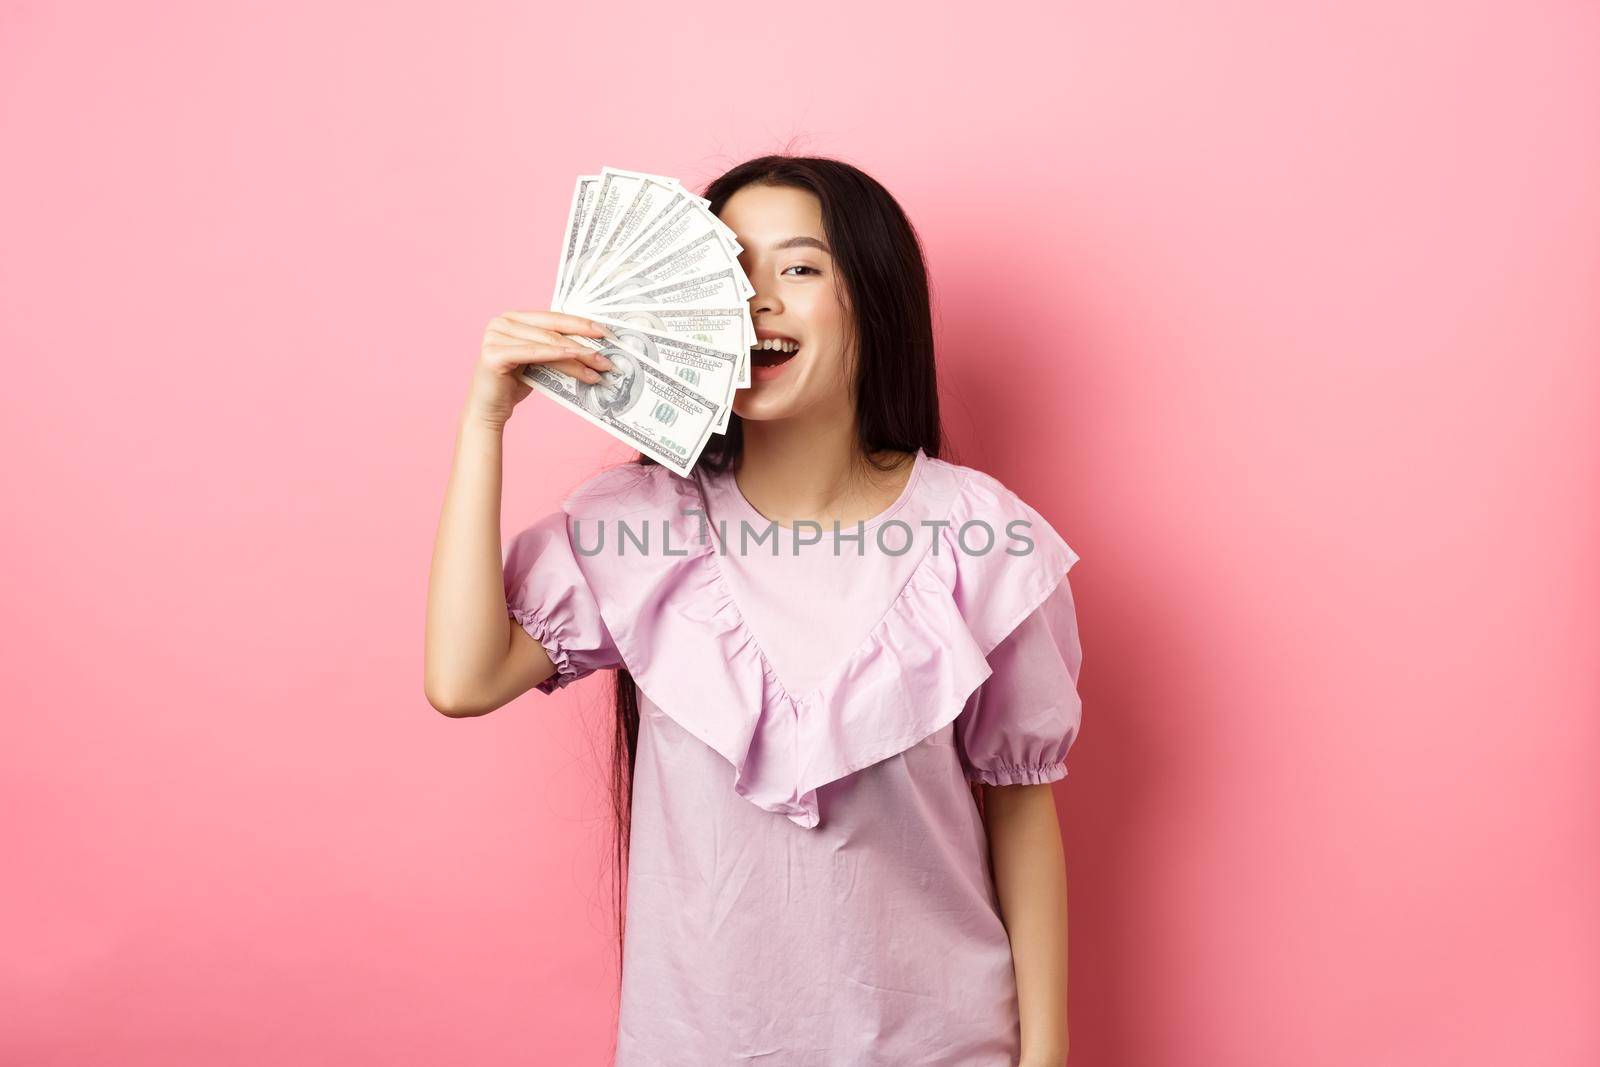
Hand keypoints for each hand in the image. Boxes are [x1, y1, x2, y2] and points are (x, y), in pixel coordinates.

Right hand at [467, 309, 612, 426]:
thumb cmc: (514, 385)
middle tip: (606, 357)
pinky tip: (575, 359)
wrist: (487, 410)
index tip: (606, 332)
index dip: (580, 323)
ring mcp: (495, 335)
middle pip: (552, 331)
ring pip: (546, 343)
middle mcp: (501, 322)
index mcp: (513, 318)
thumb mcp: (539, 362)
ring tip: (597, 368)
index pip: (552, 318)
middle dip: (583, 344)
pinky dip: (555, 355)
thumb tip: (593, 348)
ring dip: (576, 356)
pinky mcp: (493, 353)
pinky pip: (532, 353)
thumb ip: (557, 349)